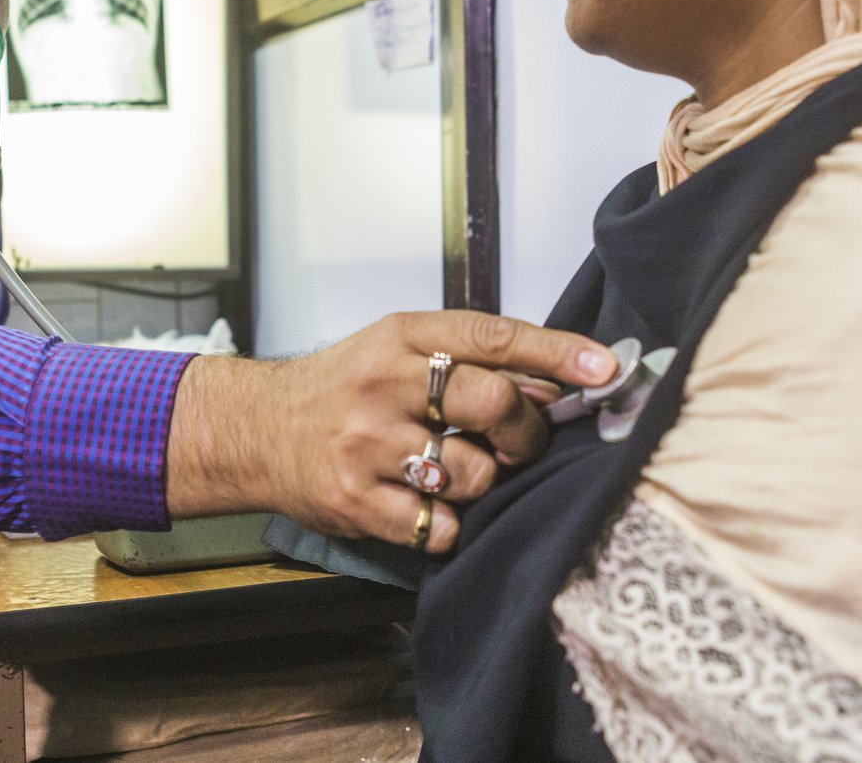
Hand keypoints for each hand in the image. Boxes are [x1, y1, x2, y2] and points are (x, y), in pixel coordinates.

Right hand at [166, 311, 614, 554]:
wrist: (256, 429)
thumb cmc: (342, 389)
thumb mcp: (396, 351)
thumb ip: (468, 359)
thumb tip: (558, 382)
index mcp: (400, 339)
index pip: (493, 336)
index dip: (557, 352)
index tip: (605, 367)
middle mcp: (384, 385)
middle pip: (494, 404)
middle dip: (525, 431)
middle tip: (519, 443)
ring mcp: (368, 444)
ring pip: (473, 474)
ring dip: (482, 483)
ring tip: (454, 474)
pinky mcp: (356, 500)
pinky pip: (439, 526)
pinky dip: (448, 524)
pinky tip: (427, 506)